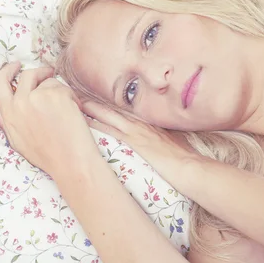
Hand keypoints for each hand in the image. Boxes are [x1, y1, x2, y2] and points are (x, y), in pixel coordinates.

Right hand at [0, 62, 99, 177]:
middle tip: (49, 72)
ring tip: (66, 110)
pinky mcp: (56, 94)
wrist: (70, 161)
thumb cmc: (47, 155)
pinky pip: (63, 87)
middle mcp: (19, 103)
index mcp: (8, 114)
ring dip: (59, 91)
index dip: (6, 70)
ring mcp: (37, 97)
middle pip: (27, 74)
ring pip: (49, 81)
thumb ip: (4, 119)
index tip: (14, 65)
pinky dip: (71, 97)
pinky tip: (74, 113)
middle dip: (39, 71)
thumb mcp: (17, 140)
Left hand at [82, 101, 201, 190]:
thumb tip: (158, 141)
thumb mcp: (173, 143)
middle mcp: (141, 124)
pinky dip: (96, 123)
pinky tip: (82, 121)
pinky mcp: (134, 141)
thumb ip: (162, 139)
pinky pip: (110, 129)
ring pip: (108, 115)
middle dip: (94, 103)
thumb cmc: (186, 158)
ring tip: (72, 101)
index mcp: (148, 124)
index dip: (107, 106)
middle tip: (75, 95)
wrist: (190, 168)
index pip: (123, 112)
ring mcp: (137, 131)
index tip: (92, 101)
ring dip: (91, 108)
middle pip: (113, 110)